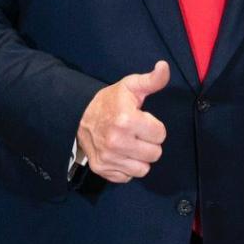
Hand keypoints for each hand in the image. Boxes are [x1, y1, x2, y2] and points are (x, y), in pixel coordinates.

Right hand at [75, 61, 169, 183]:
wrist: (79, 114)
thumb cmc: (110, 101)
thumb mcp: (131, 86)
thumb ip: (152, 80)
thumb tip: (164, 67)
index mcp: (127, 120)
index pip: (160, 134)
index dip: (154, 126)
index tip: (142, 120)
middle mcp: (116, 142)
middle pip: (154, 154)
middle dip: (149, 143)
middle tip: (137, 133)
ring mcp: (108, 157)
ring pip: (143, 169)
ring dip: (140, 158)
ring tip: (130, 144)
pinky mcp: (101, 168)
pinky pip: (127, 177)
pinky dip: (126, 168)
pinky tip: (120, 154)